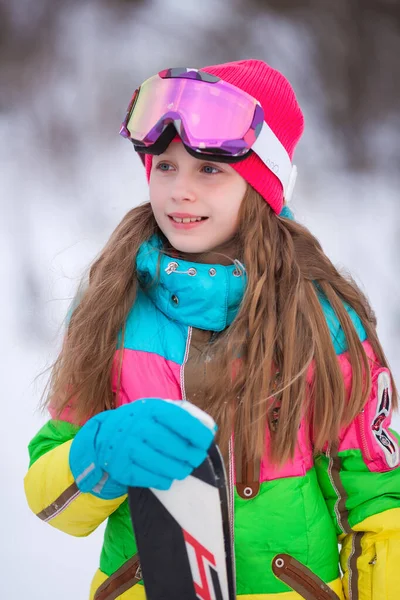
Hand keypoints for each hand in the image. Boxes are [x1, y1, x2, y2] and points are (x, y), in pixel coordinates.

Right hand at [69, 398, 216, 497]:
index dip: (195, 431)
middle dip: (189, 455)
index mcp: (149, 409)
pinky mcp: (121, 467)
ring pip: (161, 464)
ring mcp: (127, 448)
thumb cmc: (142, 422)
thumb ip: (185, 415)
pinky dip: (162, 479)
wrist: (105, 436)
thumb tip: (210, 428)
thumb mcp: (159, 410)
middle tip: (196, 458)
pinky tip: (167, 476)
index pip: (177, 418)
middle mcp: (136, 426)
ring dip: (178, 469)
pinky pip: (148, 478)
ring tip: (184, 469)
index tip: (206, 441)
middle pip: (171, 444)